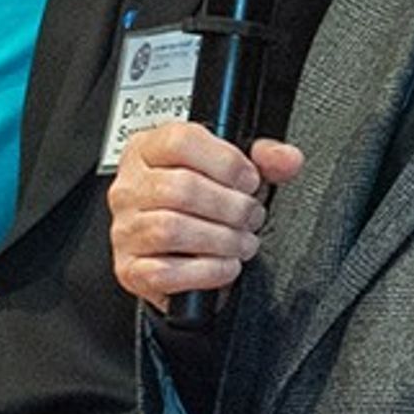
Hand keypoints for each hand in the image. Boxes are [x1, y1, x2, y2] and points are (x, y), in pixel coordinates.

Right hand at [109, 122, 302, 307]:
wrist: (179, 252)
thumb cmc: (203, 206)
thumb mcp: (234, 172)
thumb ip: (264, 159)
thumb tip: (287, 159)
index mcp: (148, 150)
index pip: (181, 141)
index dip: (226, 162)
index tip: (249, 181)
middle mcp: (130, 188)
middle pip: (181, 188)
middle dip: (231, 207)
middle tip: (251, 217)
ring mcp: (126, 229)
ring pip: (172, 229)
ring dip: (222, 239)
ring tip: (242, 241)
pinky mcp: (131, 269)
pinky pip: (166, 272)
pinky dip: (208, 270)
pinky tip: (225, 265)